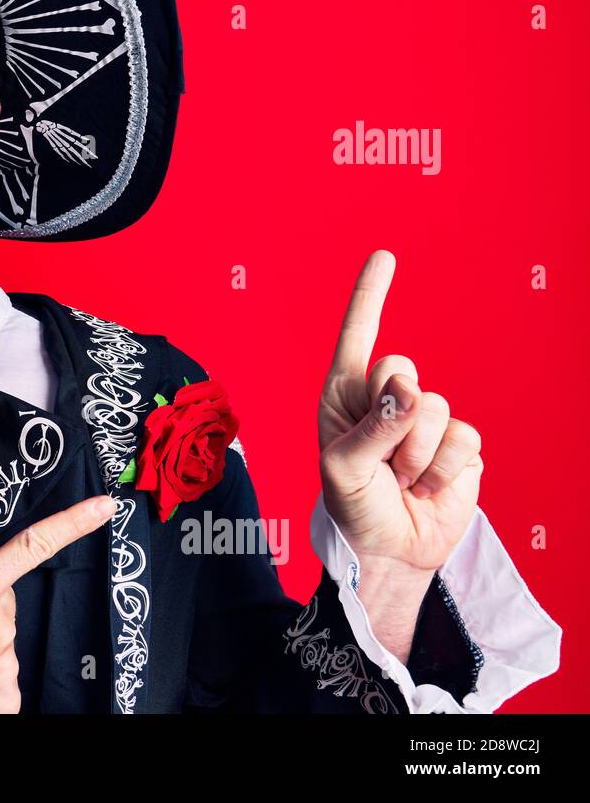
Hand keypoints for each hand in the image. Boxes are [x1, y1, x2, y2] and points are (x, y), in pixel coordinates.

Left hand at [318, 251, 482, 656]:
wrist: (390, 550)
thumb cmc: (353, 505)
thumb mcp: (343, 468)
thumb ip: (372, 426)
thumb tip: (409, 389)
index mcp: (344, 395)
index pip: (358, 337)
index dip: (371, 296)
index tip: (384, 256)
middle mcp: (384, 398)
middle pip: (398, 369)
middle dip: (388, 417)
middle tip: (378, 459)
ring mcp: (425, 419)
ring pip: (434, 408)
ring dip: (414, 455)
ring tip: (399, 480)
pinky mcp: (459, 445)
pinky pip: (463, 440)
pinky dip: (442, 471)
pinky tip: (426, 487)